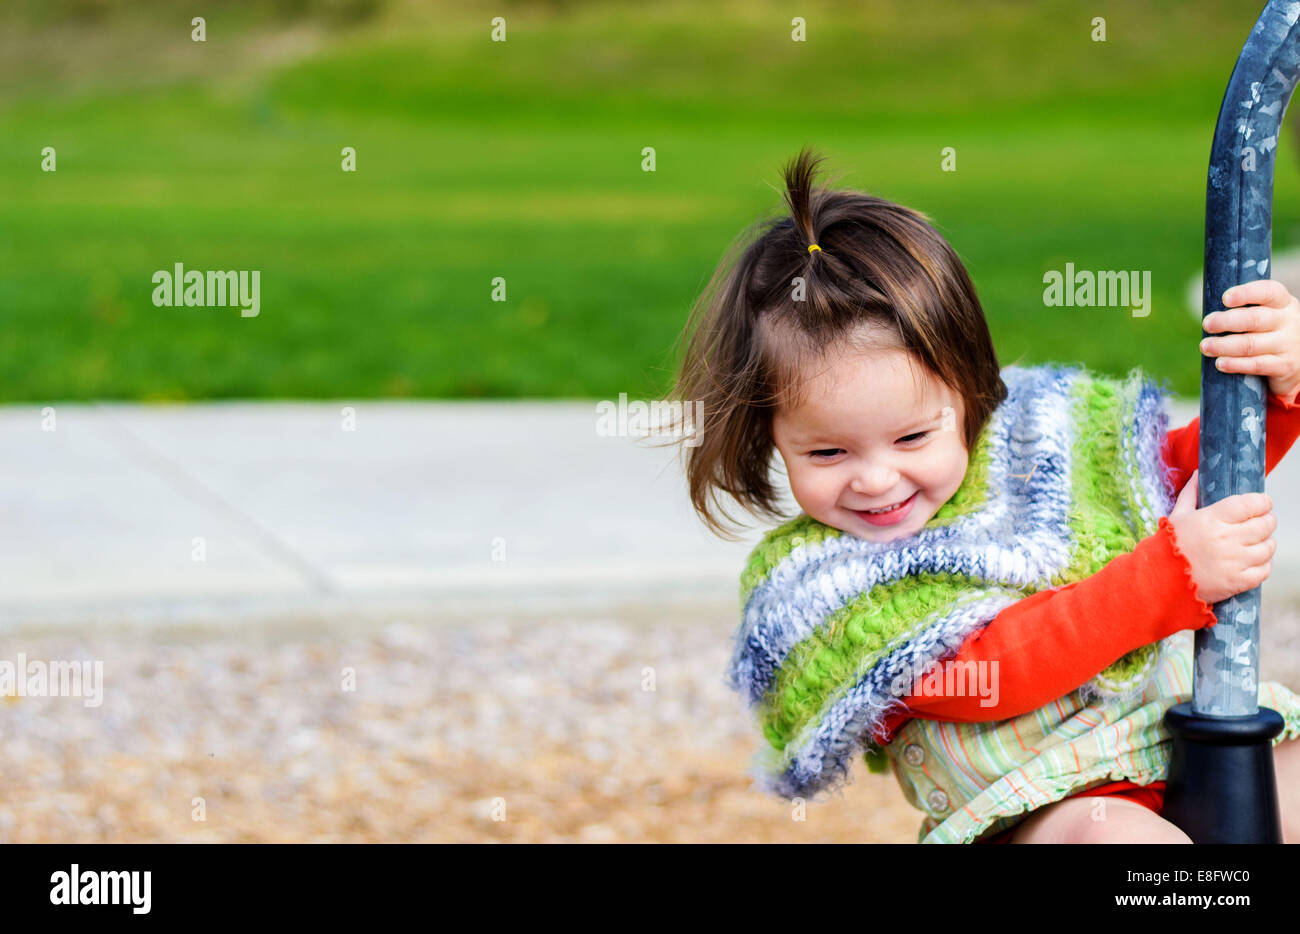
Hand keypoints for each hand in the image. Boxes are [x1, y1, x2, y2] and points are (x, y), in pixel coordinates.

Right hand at [1168, 469, 1276, 605]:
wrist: (1159, 580)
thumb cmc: (1168, 545)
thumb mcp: (1177, 516)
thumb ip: (1190, 493)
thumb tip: (1199, 473)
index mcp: (1212, 519)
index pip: (1252, 504)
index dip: (1263, 502)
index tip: (1262, 504)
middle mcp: (1226, 539)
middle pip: (1265, 525)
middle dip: (1267, 521)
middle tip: (1261, 522)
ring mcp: (1233, 562)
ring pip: (1268, 547)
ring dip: (1266, 543)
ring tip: (1257, 542)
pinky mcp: (1236, 582)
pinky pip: (1264, 571)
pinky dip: (1263, 565)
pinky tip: (1254, 561)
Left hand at [1201, 279, 1299, 404]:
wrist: (1299, 362)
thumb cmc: (1274, 333)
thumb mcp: (1269, 316)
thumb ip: (1246, 311)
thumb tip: (1210, 316)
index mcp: (1284, 303)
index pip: (1268, 292)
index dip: (1246, 294)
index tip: (1225, 298)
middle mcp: (1289, 321)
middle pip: (1254, 319)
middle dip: (1226, 321)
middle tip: (1207, 324)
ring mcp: (1288, 345)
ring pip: (1251, 344)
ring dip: (1224, 345)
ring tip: (1206, 346)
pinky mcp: (1285, 366)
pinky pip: (1256, 365)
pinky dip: (1236, 364)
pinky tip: (1220, 363)